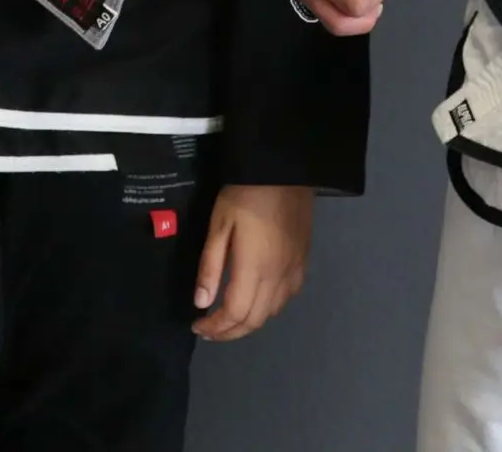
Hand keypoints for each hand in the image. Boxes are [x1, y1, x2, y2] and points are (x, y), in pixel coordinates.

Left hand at [192, 184, 313, 340]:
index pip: (235, 314)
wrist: (284, 171)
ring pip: (272, 312)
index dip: (216, 328)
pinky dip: (268, 307)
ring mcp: (294, 271)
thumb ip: (210, 265)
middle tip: (210, 330)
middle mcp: (277, 277)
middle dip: (230, 332)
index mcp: (254, 269)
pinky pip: (287, 297)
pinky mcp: (303, 261)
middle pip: (255, 321)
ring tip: (229, 317)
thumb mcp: (219, 224)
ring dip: (249, 321)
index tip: (198, 327)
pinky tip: (257, 298)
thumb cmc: (245, 194)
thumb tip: (201, 302)